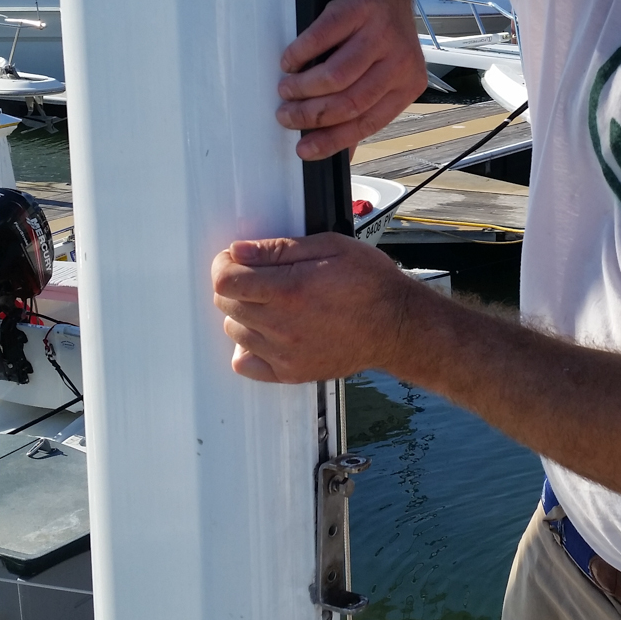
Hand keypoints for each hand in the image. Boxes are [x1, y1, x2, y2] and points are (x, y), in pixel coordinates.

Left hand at [211, 232, 417, 382]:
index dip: (224, 264)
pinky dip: (248, 348)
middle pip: (226, 305)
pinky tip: (269, 332)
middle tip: (261, 276)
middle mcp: (282, 325)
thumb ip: (281, 249)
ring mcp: (284, 354)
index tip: (235, 259)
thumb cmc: (370, 283)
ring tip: (273, 303)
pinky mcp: (290, 373)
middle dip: (236, 284)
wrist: (396, 325)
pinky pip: (245, 364)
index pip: (225, 281)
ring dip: (244, 313)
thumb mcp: (331, 247)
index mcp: (290, 290)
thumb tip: (240, 251)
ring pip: (234, 331)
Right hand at [276, 0, 426, 159]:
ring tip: (286, 89)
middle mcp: (401, 60)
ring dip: (303, 88)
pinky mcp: (360, 8)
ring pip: (337, 76)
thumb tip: (340, 152)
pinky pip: (323, 38)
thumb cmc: (378, 31)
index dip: (332, 140)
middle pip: (351, 102)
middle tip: (286, 116)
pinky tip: (290, 60)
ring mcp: (382, 32)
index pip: (368, 123)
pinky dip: (300, 54)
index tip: (304, 150)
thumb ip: (363, 109)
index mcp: (408, 84)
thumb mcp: (380, 72)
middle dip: (310, 116)